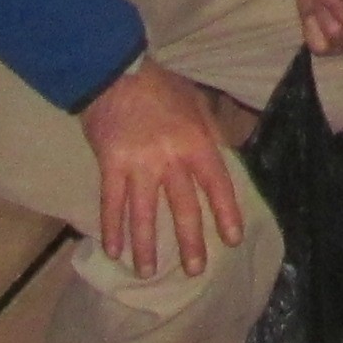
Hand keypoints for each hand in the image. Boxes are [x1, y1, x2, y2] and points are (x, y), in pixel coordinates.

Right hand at [78, 61, 245, 278]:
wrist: (115, 70)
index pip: (217, 184)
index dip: (225, 212)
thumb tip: (225, 157)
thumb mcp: (196, 103)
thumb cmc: (159, 86)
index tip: (232, 239)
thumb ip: (210, 132)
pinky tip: (113, 251)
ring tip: (148, 272)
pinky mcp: (111, 164)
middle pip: (183, 207)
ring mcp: (139, 164)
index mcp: (196, 141)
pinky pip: (112, 203)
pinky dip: (112, 228)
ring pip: (145, 214)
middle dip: (189, 241)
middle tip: (194, 270)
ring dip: (147, 246)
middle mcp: (171, 158)